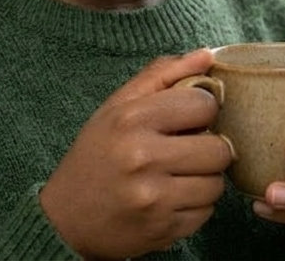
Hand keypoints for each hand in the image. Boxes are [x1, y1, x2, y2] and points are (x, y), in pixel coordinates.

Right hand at [40, 49, 233, 259]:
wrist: (66, 219)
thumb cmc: (95, 155)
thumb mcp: (117, 108)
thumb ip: (162, 76)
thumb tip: (207, 55)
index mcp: (131, 119)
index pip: (204, 104)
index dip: (201, 110)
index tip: (188, 117)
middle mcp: (142, 157)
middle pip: (218, 149)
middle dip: (207, 148)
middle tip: (186, 150)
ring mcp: (153, 198)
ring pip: (216, 184)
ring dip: (203, 180)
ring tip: (177, 176)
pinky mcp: (163, 229)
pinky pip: (206, 214)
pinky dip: (194, 206)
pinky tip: (170, 199)